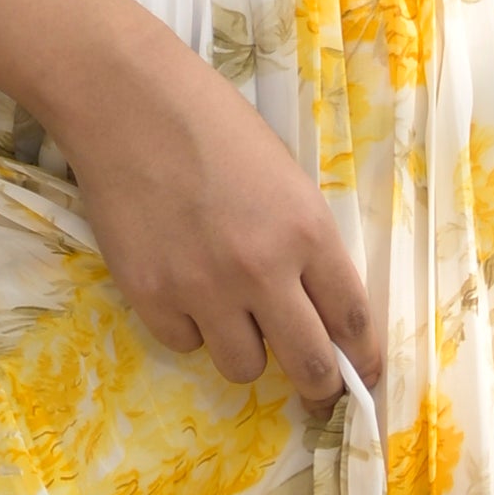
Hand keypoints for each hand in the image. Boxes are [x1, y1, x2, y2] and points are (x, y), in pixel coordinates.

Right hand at [54, 25, 382, 404]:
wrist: (128, 102)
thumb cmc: (215, 126)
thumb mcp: (286, 179)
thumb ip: (306, 245)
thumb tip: (321, 311)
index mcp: (307, 231)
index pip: (354, 320)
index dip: (365, 359)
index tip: (365, 376)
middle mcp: (261, 269)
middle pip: (309, 365)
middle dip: (320, 388)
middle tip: (315, 392)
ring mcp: (203, 287)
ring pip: (244, 368)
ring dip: (245, 348)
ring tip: (229, 309)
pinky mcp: (150, 296)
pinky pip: (184, 343)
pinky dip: (188, 325)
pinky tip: (180, 282)